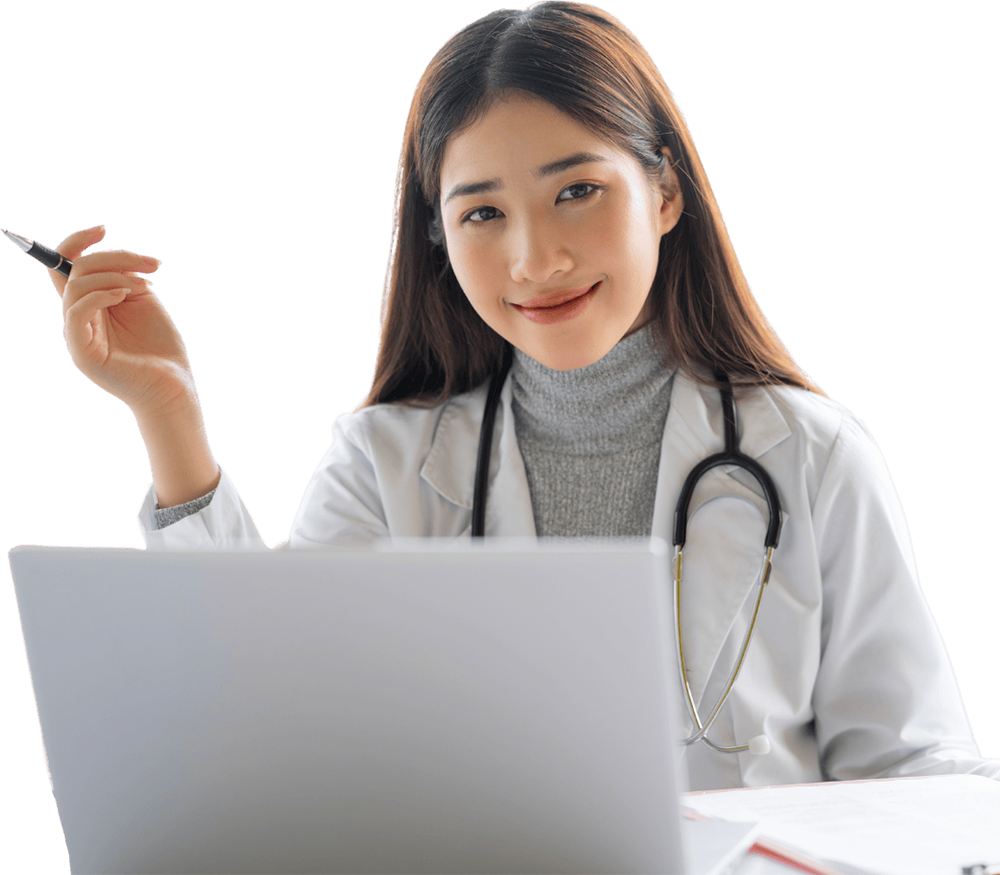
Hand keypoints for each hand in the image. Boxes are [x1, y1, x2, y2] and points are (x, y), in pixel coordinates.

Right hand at [49, 226, 197, 417]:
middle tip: (148, 265)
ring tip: (143, 288)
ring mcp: (79, 336)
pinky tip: (123, 296)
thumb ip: (125, 278)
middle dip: (113, 258)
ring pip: (75, 287)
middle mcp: (81, 318)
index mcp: (91, 305)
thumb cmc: (160, 349)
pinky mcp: (83, 352)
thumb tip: (116, 259)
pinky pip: (75, 314)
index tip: (102, 229)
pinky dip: (98, 296)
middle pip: (74, 271)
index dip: (77, 243)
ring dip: (113, 277)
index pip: (68, 268)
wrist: (173, 387)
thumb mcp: (143, 303)